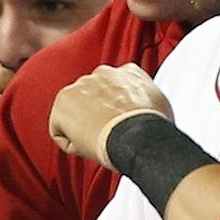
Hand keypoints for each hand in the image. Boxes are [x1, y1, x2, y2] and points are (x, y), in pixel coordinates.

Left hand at [49, 64, 172, 166]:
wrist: (135, 135)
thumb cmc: (152, 128)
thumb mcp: (159, 104)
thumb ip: (148, 99)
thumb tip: (148, 108)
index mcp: (128, 71)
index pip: (114, 88)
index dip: (115, 110)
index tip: (119, 124)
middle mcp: (102, 72)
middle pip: (91, 99)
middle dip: (95, 117)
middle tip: (107, 137)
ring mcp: (80, 85)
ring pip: (75, 114)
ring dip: (83, 130)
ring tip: (100, 144)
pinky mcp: (62, 102)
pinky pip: (60, 129)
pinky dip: (71, 144)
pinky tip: (87, 148)